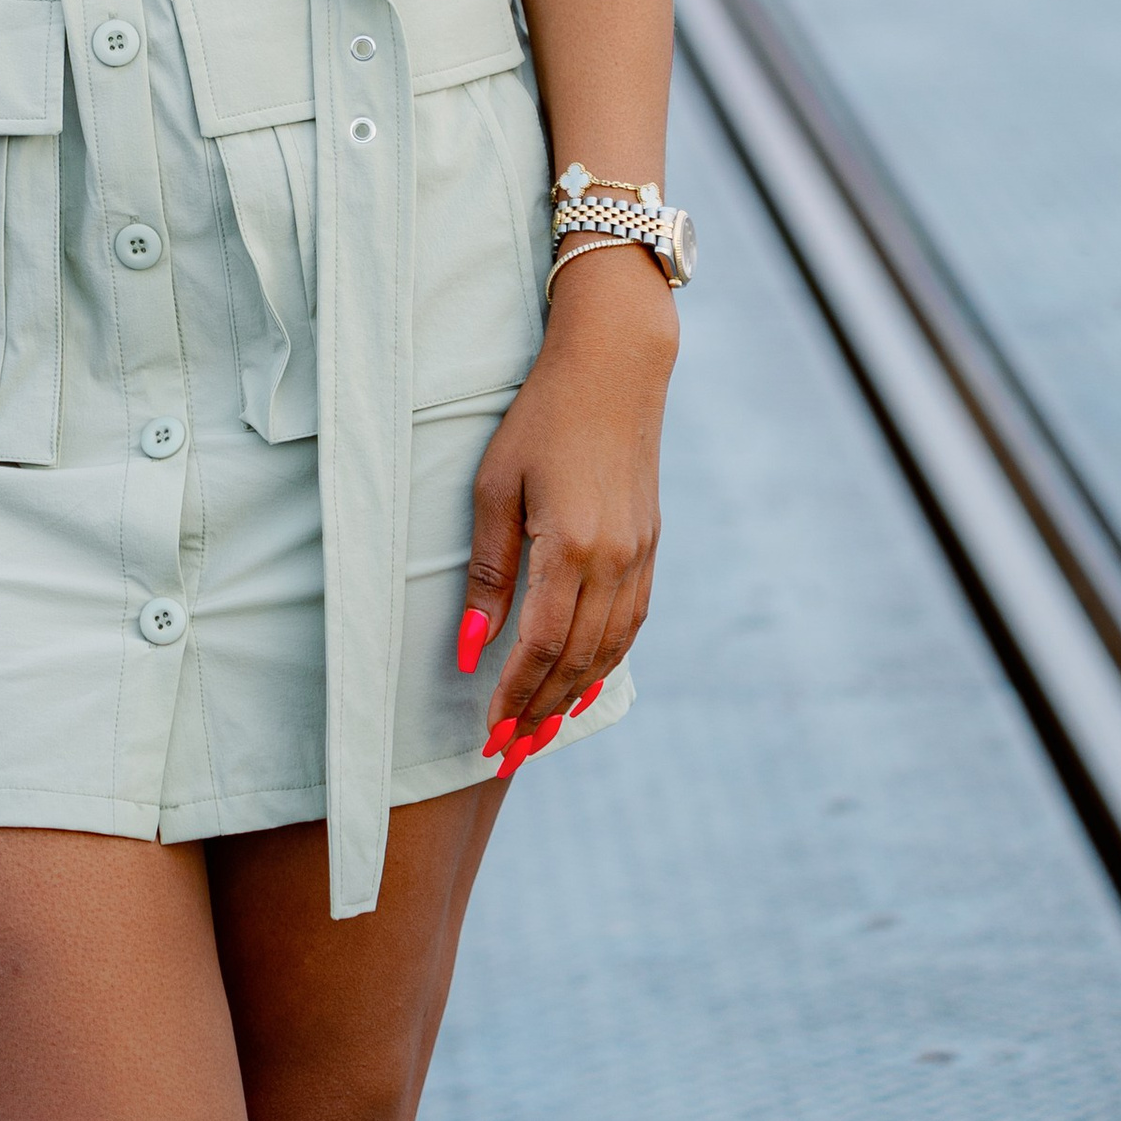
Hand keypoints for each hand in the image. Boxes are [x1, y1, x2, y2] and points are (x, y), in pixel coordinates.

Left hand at [458, 245, 675, 756]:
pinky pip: (631, 622)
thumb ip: (487, 570)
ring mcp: (640, 555)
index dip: (513, 695)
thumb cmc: (540, 418)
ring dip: (575, 695)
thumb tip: (469, 645)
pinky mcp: (650, 545)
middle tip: (510, 754)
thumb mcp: (496, 486)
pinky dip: (606, 660)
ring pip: (609, 649)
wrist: (615, 366)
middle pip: (576, 660)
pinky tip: (585, 678)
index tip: (490, 733)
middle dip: (542, 712)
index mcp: (571, 546)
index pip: (539, 646)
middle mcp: (615, 560)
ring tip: (544, 731)